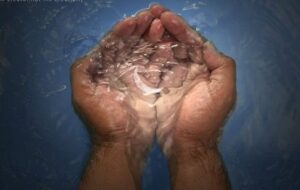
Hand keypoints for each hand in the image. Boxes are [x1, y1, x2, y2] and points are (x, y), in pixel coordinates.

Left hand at [71, 7, 163, 187]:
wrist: (124, 143)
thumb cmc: (104, 119)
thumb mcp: (83, 95)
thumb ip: (81, 71)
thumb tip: (91, 52)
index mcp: (103, 70)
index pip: (112, 45)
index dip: (120, 31)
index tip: (131, 21)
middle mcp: (119, 70)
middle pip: (129, 44)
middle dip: (137, 29)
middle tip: (148, 16)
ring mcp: (136, 76)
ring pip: (143, 51)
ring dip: (149, 36)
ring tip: (158, 23)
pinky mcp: (150, 84)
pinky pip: (156, 64)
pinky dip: (160, 52)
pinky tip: (166, 41)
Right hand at [152, 6, 235, 155]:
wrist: (186, 144)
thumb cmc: (205, 117)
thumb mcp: (223, 90)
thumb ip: (221, 64)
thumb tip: (207, 46)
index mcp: (205, 67)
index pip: (192, 41)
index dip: (180, 27)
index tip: (165, 16)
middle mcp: (189, 69)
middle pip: (176, 42)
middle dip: (164, 26)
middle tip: (150, 12)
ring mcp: (172, 77)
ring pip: (163, 50)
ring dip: (154, 35)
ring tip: (142, 22)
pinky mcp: (159, 85)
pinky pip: (152, 65)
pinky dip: (147, 53)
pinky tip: (139, 42)